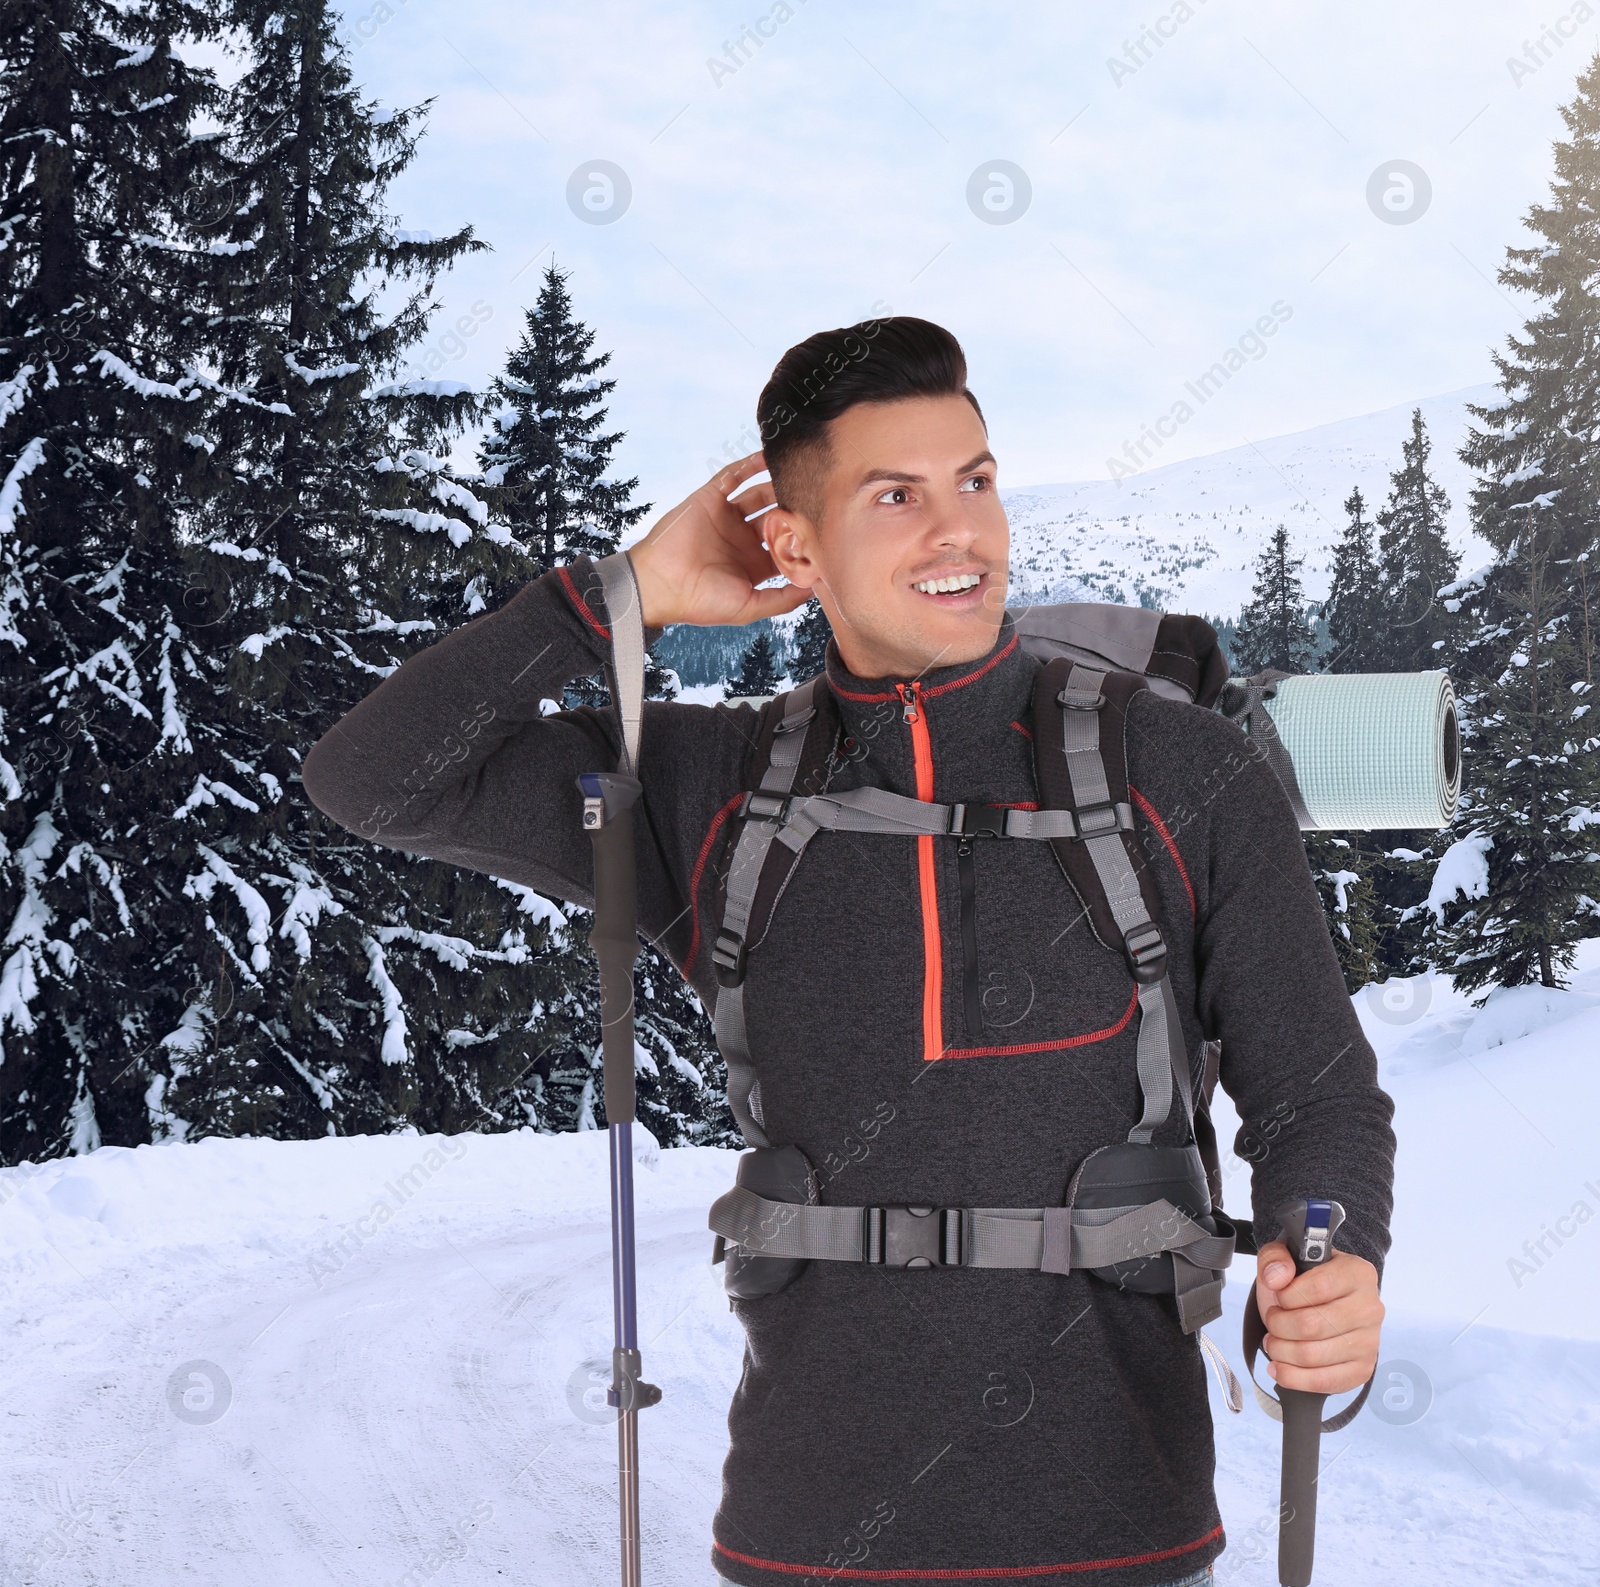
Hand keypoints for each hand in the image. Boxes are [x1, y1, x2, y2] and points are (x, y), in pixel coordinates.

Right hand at [626, 452, 810, 629]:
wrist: (658, 585)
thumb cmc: (700, 602)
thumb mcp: (749, 607)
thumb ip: (782, 599)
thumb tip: (816, 588)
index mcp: (754, 564)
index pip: (786, 546)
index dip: (805, 539)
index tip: (828, 531)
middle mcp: (742, 538)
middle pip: (777, 516)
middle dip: (795, 508)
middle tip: (818, 496)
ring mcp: (726, 517)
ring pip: (759, 493)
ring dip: (778, 484)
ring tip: (800, 473)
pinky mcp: (710, 498)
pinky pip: (733, 475)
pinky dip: (750, 464)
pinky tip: (770, 456)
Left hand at [1255, 1241, 1382, 1394]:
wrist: (1323, 1305)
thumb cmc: (1305, 1282)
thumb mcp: (1286, 1258)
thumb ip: (1275, 1258)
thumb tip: (1276, 1278)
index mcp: (1357, 1273)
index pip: (1318, 1287)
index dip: (1287, 1295)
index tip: (1279, 1297)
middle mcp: (1370, 1308)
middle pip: (1310, 1325)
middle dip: (1278, 1325)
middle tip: (1272, 1320)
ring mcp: (1370, 1342)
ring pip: (1312, 1355)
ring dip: (1280, 1350)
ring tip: (1274, 1341)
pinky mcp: (1362, 1370)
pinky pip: (1324, 1382)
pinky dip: (1293, 1377)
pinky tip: (1279, 1367)